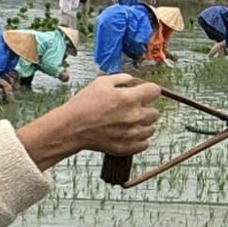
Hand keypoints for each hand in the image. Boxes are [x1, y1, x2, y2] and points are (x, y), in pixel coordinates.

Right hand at [20, 74, 161, 169]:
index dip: (149, 90)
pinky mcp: (128, 147)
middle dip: (146, 108)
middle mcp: (135, 116)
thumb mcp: (101, 83)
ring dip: (144, 125)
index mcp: (130, 98)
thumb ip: (121, 79)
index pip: (155, 91)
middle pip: (155, 112)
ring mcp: (132, 133)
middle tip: (132, 109)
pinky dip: (139, 139)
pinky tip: (128, 134)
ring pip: (151, 128)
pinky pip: (144, 143)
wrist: (72, 128)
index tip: (144, 93)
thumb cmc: (84, 104)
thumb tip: (132, 80)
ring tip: (129, 123)